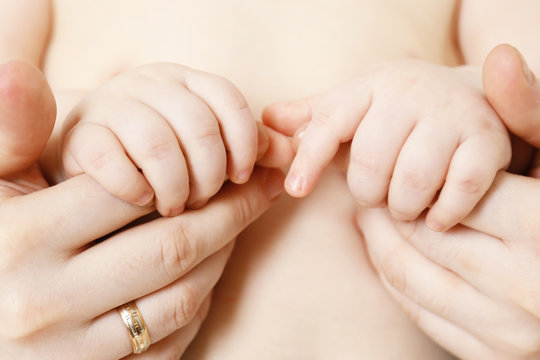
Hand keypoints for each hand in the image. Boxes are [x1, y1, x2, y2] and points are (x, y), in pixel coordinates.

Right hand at [0, 63, 285, 358]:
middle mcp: (45, 300)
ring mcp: (72, 351)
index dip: (187, 172)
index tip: (228, 161)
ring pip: (180, 296)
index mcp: (21, 239)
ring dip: (222, 256)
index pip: (131, 192)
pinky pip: (171, 340)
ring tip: (238, 226)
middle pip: (170, 246)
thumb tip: (17, 74)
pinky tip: (207, 274)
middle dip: (229, 213)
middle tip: (261, 189)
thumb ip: (9, 134)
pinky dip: (200, 302)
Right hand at [61, 63, 264, 215]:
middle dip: (210, 174)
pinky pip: (110, 159)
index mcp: (186, 80)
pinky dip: (134, 188)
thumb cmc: (161, 155)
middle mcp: (149, 84)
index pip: (229, 98)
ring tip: (175, 208)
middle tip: (203, 203)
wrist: (92, 154)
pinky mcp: (81, 136)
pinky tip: (143, 201)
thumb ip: (247, 148)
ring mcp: (111, 105)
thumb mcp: (205, 146)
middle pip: (198, 125)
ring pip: (158, 143)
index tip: (242, 178)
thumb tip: (288, 154)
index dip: (244, 142)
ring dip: (175, 186)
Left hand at [263, 59, 510, 230]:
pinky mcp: (487, 141)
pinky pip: (458, 191)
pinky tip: (435, 215)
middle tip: (376, 195)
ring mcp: (452, 115)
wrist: (470, 96)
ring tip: (404, 204)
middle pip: (371, 163)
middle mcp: (411, 94)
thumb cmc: (397, 111)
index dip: (309, 159)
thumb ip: (312, 117)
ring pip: (412, 183)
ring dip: (402, 207)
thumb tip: (268, 121)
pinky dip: (442, 214)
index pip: (329, 123)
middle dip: (367, 193)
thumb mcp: (354, 106)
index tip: (295, 191)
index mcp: (370, 86)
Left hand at [357, 45, 539, 359]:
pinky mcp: (492, 358)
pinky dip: (394, 280)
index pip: (446, 193)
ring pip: (409, 277)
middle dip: (387, 205)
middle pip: (421, 234)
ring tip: (371, 213)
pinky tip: (389, 253)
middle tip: (366, 183)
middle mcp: (526, 287)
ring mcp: (509, 332)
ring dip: (379, 241)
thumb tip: (497, 57)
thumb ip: (529, 112)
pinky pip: (420, 313)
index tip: (387, 157)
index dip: (412, 173)